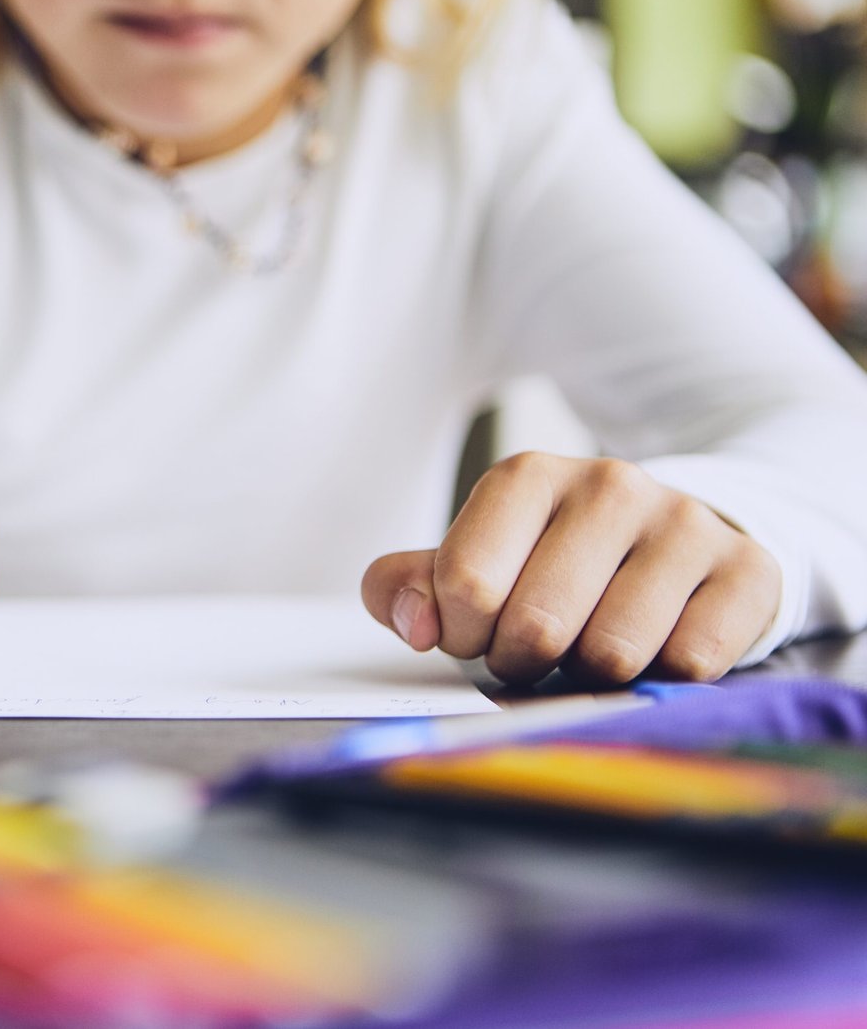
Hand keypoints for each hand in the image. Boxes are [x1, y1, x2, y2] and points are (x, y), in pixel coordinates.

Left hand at [361, 453, 780, 685]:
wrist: (672, 544)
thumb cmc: (550, 565)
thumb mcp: (473, 563)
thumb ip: (409, 589)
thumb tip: (413, 624)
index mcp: (527, 477)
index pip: (467, 583)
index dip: (460, 634)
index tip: (474, 633)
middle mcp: (609, 485)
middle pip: (538, 625)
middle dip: (523, 661)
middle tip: (534, 650)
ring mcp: (684, 524)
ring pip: (614, 651)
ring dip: (591, 674)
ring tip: (591, 644)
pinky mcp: (747, 570)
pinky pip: (688, 664)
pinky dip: (660, 678)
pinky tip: (654, 646)